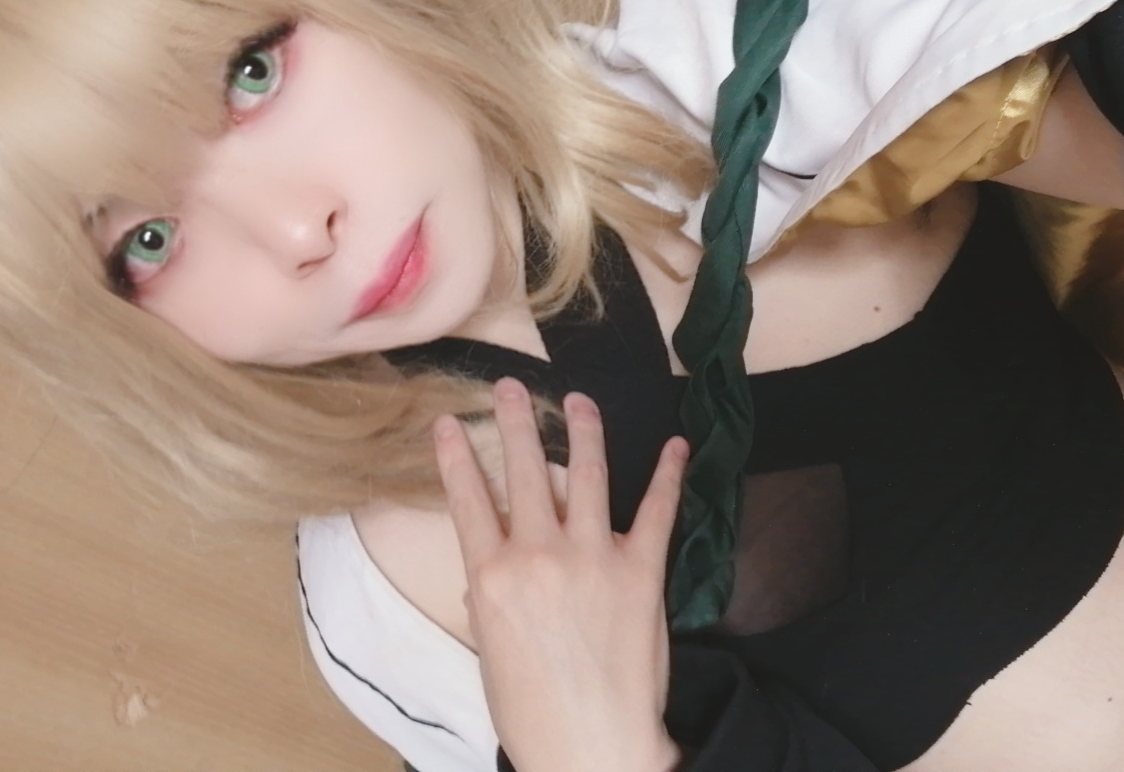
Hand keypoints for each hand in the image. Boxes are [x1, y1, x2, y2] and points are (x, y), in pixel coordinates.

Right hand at [434, 378, 688, 771]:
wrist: (591, 749)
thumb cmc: (531, 712)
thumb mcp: (490, 650)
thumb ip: (491, 597)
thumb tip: (492, 568)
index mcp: (493, 577)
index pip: (467, 499)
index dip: (454, 456)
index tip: (447, 420)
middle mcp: (538, 555)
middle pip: (520, 472)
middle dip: (513, 422)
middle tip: (510, 387)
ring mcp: (592, 558)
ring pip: (585, 475)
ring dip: (583, 431)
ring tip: (580, 401)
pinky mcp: (641, 572)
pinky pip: (656, 512)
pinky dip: (668, 476)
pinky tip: (676, 446)